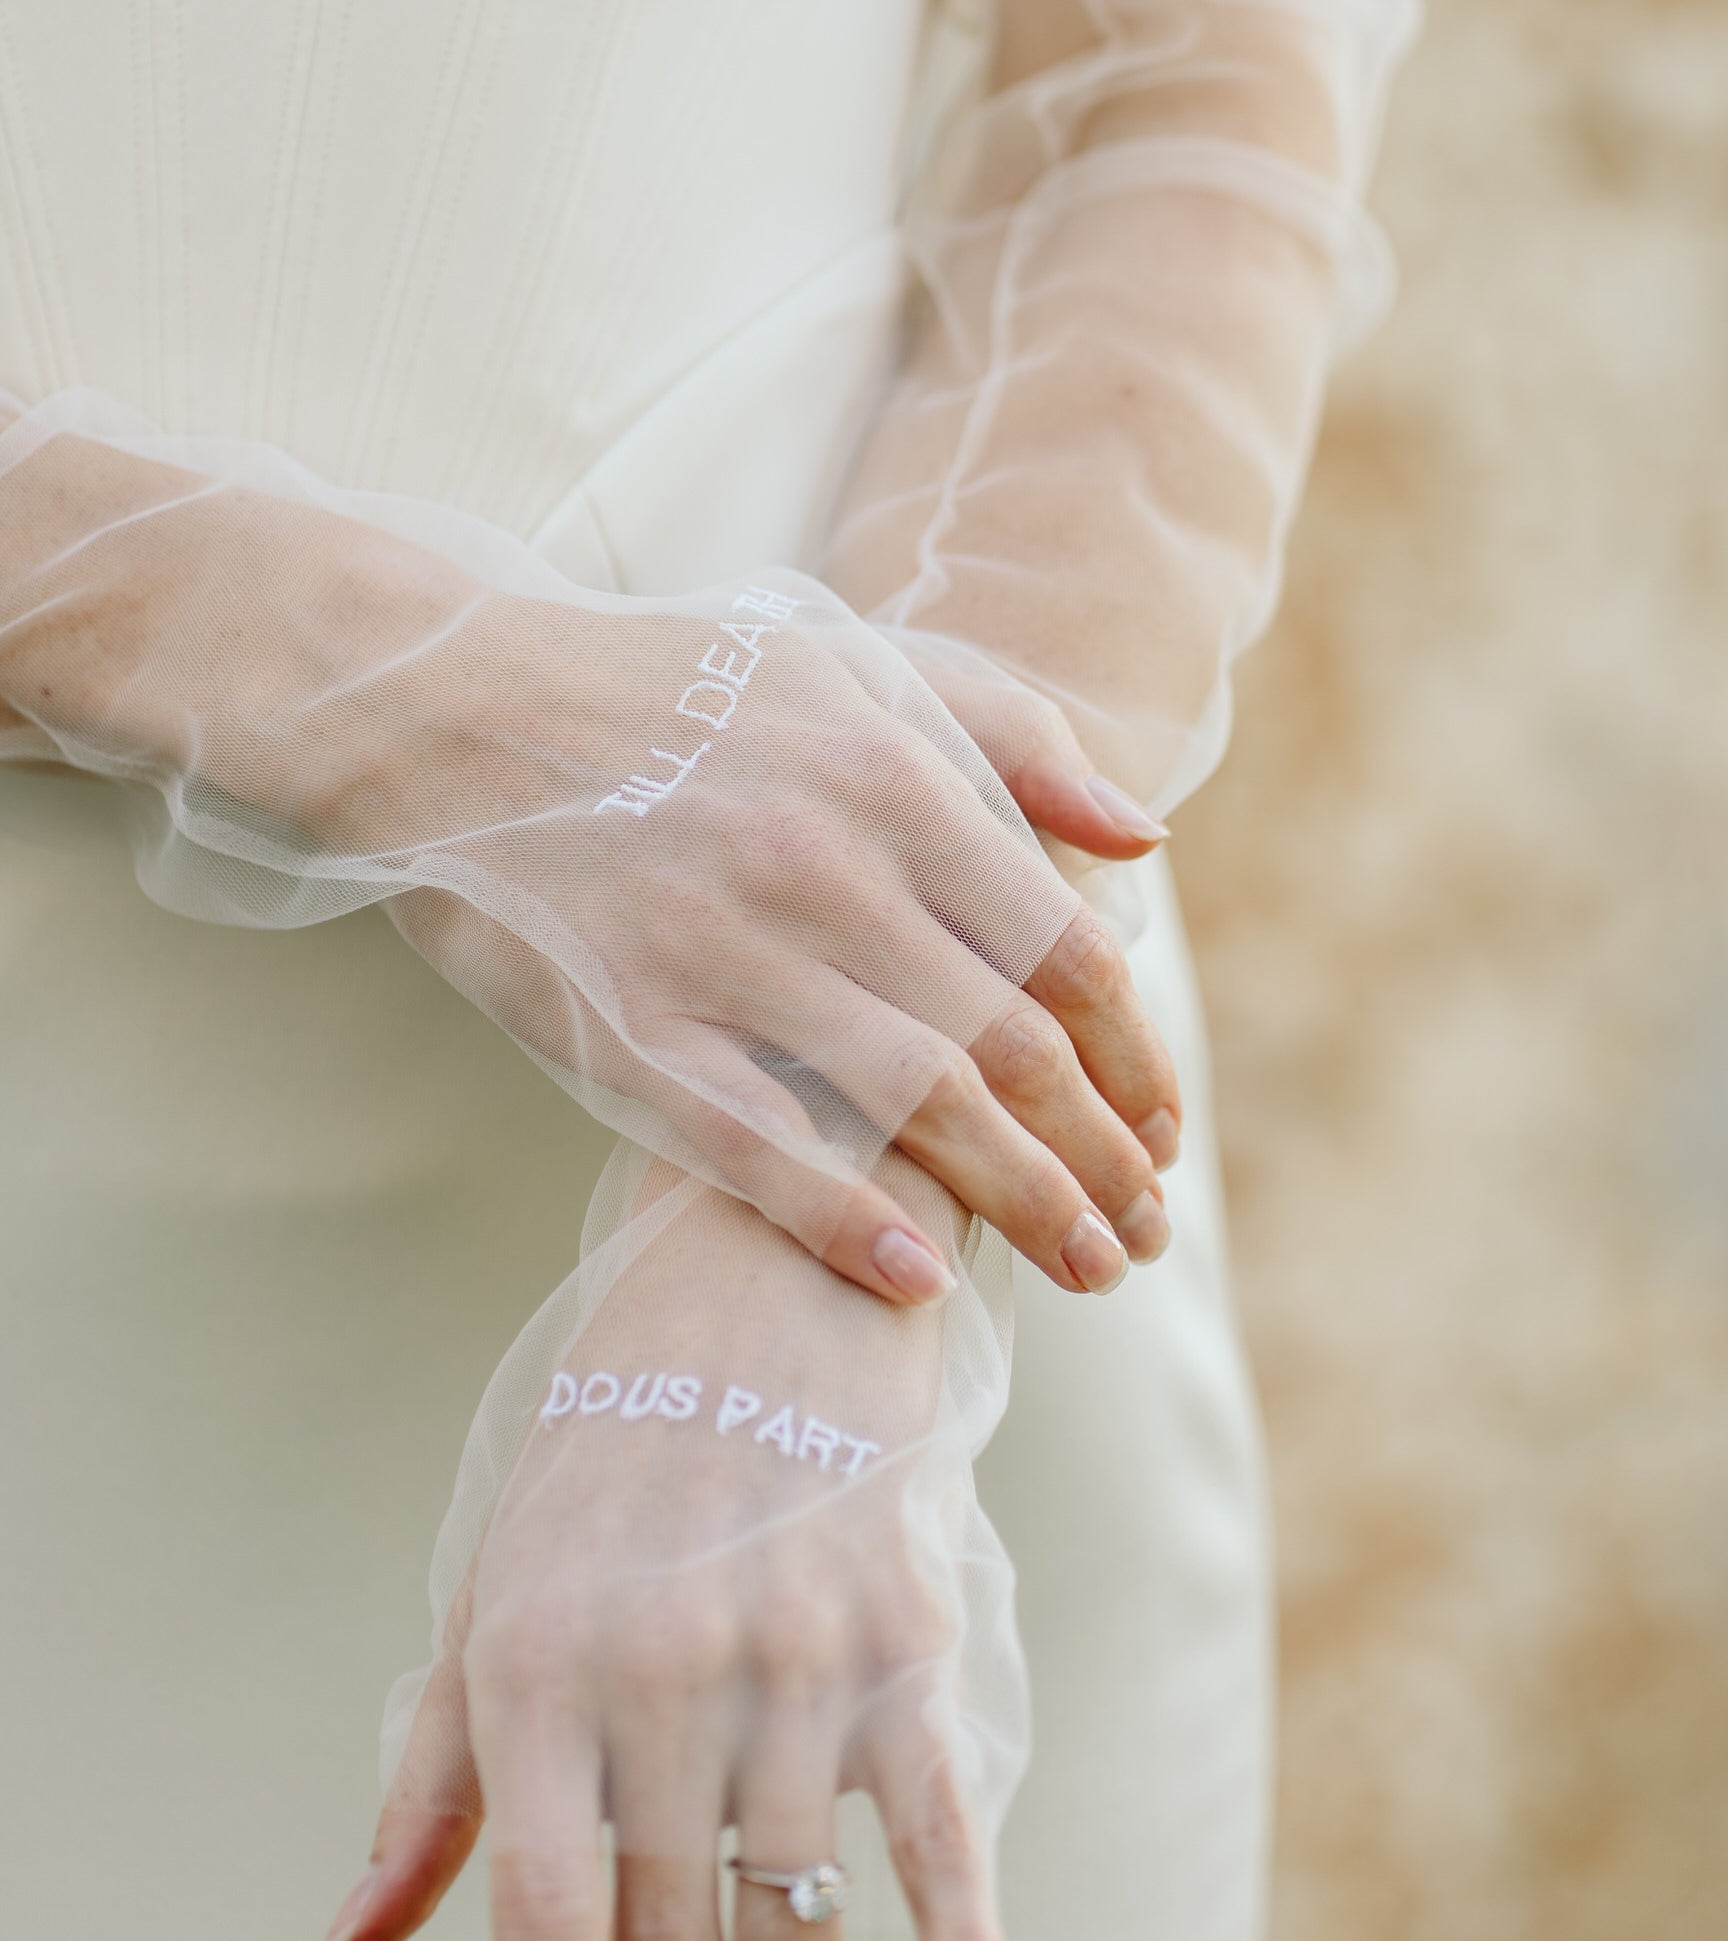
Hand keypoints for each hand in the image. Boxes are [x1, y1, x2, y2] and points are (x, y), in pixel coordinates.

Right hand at [1, 427, 1180, 1297]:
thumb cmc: (677, 684)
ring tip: (1086, 1267)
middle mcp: (829, 870)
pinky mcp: (626, 1026)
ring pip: (918, 1105)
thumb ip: (1020, 739)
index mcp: (899, 781)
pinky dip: (848, 1218)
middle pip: (1016, 1047)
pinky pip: (757, 1146)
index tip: (1160, 1133)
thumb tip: (1144, 840)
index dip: (1133, 1059)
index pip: (1070, 951)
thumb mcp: (865, 662)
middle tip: (1142, 1235)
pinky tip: (921, 1278)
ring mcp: (724, 954)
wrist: (455, 705)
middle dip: (1102, 1157)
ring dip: (1023, 1202)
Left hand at [323, 1163, 1016, 1940]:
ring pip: (799, 1912)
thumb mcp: (492, 1592)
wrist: (760, 1280)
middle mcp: (662, 1670)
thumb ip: (433, 1780)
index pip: (544, 1914)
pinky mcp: (907, 1634)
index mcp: (535, 1665)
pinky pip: (942, 1818)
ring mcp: (795, 1655)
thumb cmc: (604, 1459)